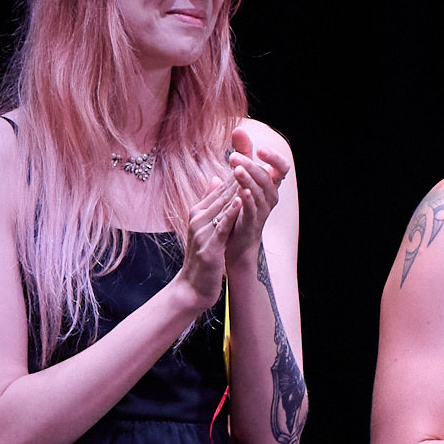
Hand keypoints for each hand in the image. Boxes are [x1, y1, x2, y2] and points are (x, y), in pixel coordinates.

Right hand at [174, 142, 286, 302]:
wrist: (193, 288)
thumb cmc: (203, 258)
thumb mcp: (205, 226)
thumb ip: (210, 203)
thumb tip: (215, 179)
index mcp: (198, 212)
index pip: (219, 188)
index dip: (235, 173)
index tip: (249, 157)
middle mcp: (198, 218)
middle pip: (221, 193)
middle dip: (237, 176)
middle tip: (251, 156)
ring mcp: (202, 232)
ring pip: (222, 206)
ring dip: (236, 189)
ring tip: (248, 172)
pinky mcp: (209, 246)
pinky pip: (222, 226)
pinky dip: (231, 213)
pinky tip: (241, 202)